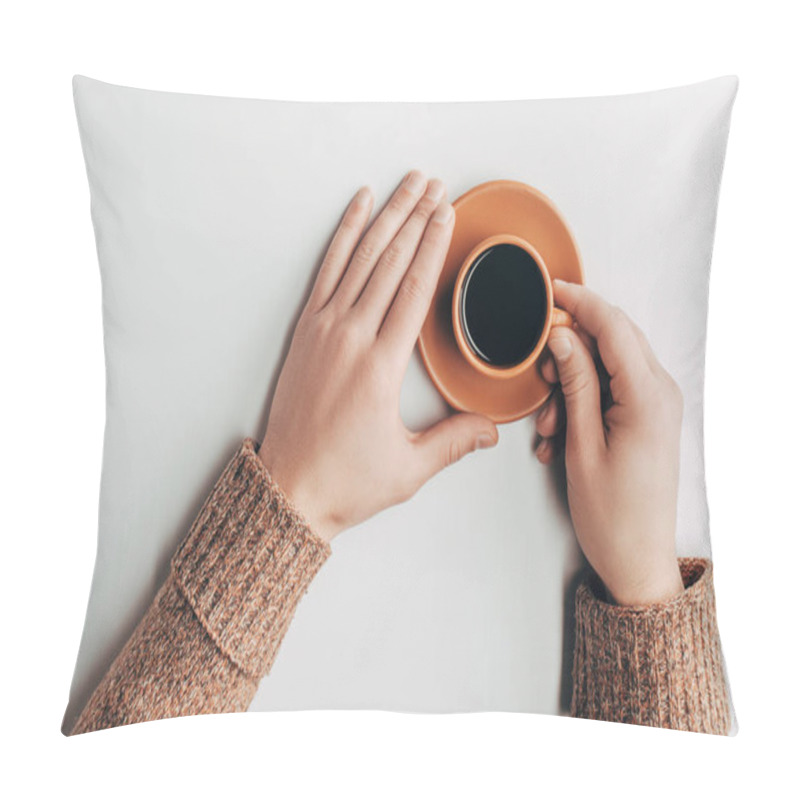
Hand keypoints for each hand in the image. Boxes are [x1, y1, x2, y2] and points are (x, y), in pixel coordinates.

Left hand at [259, 172, 497, 541]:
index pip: (414, 289)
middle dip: (415, 217)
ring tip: (405, 186)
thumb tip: (494, 429)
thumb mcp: (410, 468)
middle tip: (434, 185)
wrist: (288, 489)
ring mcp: (324, 330)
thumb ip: (455, 441)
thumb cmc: (346, 480)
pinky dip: (342, 237)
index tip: (448, 213)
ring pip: (359, 259)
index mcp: (381, 366)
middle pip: (389, 262)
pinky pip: (326, 272)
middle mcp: (350, 338)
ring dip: (384, 218)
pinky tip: (356, 210)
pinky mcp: (306, 333)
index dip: (433, 246)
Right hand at [535, 281, 684, 605]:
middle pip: (613, 339)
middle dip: (570, 347)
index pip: (613, 327)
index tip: (550, 289)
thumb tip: (561, 337)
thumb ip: (575, 384)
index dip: (580, 302)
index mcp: (648, 396)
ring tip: (548, 424)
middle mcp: (660, 393)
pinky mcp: (648, 417)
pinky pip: (612, 388)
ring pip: (608, 365)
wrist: (637, 559)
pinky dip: (583, 399)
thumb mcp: (581, 445)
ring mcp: (657, 405)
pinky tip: (559, 432)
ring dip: (571, 382)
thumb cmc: (612, 513)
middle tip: (539, 373)